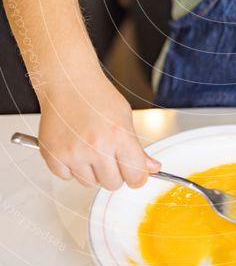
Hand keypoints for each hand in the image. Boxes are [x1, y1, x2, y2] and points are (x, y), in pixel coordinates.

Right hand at [38, 70, 160, 189]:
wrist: (68, 82)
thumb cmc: (97, 96)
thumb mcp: (125, 117)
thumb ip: (138, 148)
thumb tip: (152, 168)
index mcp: (119, 135)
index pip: (135, 176)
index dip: (137, 177)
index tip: (134, 174)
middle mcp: (96, 146)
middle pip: (113, 184)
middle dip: (114, 173)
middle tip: (108, 154)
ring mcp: (73, 153)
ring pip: (90, 183)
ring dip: (91, 171)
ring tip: (88, 146)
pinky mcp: (53, 156)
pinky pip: (67, 178)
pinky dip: (71, 167)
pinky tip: (73, 146)